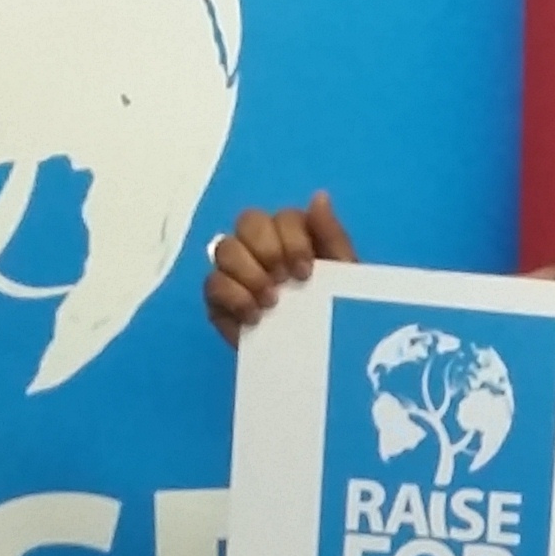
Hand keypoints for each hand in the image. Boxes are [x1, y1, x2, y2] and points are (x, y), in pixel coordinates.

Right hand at [200, 191, 358, 340]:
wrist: (320, 358)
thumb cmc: (333, 310)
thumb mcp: (343, 275)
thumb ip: (331, 236)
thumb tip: (319, 197)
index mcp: (292, 235)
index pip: (282, 216)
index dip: (292, 240)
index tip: (306, 272)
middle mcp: (260, 245)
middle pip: (248, 222)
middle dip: (267, 251)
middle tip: (284, 283)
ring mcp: (236, 271)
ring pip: (225, 249)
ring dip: (249, 274)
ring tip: (270, 303)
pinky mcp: (219, 300)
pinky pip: (212, 285)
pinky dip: (233, 299)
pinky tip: (254, 318)